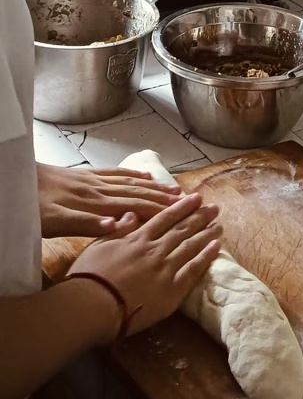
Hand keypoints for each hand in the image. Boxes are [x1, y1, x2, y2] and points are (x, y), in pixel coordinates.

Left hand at [37, 163, 181, 237]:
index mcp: (94, 204)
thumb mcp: (53, 223)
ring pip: (129, 182)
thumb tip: (121, 225)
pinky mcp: (83, 175)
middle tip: (190, 202)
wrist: (14, 180)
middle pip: (137, 193)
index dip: (160, 210)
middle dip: (164, 198)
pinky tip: (143, 175)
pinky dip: (132, 174)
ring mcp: (91, 180)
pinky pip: (114, 173)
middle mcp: (97, 189)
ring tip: (175, 190)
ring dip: (153, 186)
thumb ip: (87, 224)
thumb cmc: (31, 208)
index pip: (135, 207)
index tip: (184, 212)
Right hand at [67, 193, 221, 338]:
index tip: (195, 197)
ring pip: (191, 247)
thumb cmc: (89, 276)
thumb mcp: (99, 246)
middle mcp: (155, 250)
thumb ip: (118, 230)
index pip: (164, 218)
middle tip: (214, 207)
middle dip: (199, 217)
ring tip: (219, 225)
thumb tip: (131, 214)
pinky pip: (194, 270)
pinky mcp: (172, 291)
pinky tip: (216, 248)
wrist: (94, 305)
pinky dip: (206, 257)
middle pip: (182, 230)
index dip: (181, 207)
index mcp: (137, 239)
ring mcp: (166, 269)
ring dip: (207, 234)